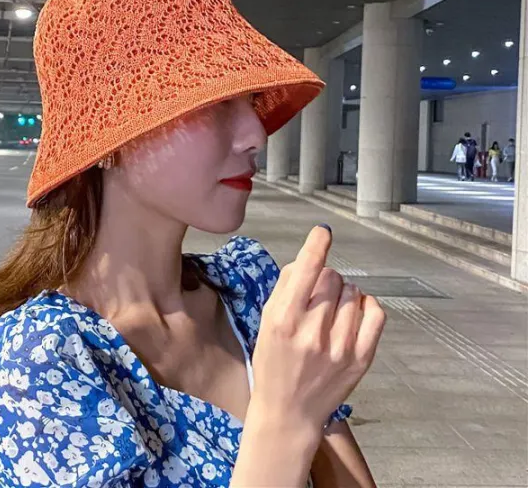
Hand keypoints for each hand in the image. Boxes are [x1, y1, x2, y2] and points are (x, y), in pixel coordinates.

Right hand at [250, 225, 385, 431]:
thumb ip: (285, 288)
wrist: (289, 411)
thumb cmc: (273, 363)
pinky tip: (355, 312)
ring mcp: (340, 347)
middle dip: (325, 279)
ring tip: (331, 312)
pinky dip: (367, 305)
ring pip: (354, 292)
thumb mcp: (267, 322)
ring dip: (344, 294)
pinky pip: (376, 313)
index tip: (323, 231)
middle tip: (316, 297)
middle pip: (332, 277)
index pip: (306, 271)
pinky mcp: (361, 358)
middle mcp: (313, 332)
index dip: (316, 245)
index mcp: (284, 320)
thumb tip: (308, 259)